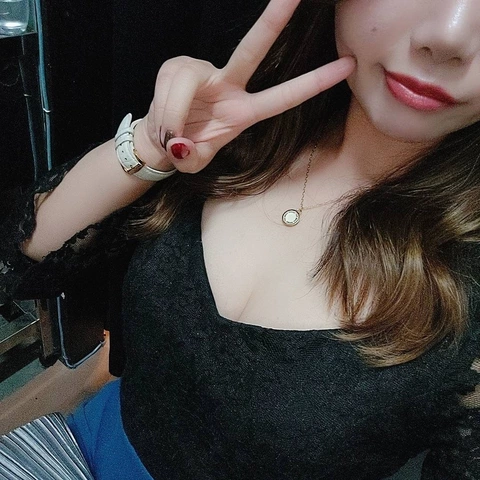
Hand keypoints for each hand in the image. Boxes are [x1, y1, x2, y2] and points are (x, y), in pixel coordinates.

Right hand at [137, 0, 355, 172]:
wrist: (161, 140)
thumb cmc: (186, 150)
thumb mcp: (192, 163)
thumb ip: (191, 157)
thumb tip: (180, 143)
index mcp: (245, 112)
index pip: (284, 96)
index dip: (314, 82)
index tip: (347, 64)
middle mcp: (228, 84)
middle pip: (253, 49)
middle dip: (273, 21)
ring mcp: (203, 72)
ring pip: (188, 81)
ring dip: (173, 115)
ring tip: (170, 137)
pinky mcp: (177, 66)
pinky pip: (169, 85)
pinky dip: (163, 110)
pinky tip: (163, 124)